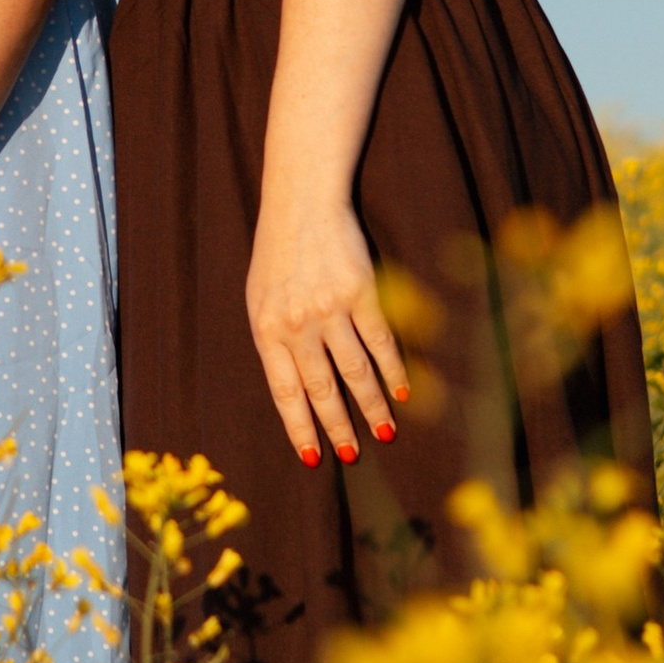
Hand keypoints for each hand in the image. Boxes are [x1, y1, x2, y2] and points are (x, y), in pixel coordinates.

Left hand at [246, 194, 410, 471]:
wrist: (302, 204)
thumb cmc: (278, 257)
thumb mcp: (261, 301)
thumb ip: (275, 342)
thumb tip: (295, 393)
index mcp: (267, 329)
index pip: (284, 391)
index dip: (299, 427)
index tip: (312, 457)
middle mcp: (297, 323)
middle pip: (322, 388)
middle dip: (337, 426)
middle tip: (351, 455)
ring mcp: (330, 308)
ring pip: (355, 371)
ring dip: (372, 406)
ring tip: (384, 432)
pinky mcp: (362, 291)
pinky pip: (381, 341)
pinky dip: (394, 370)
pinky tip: (402, 392)